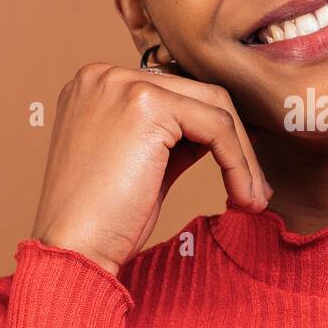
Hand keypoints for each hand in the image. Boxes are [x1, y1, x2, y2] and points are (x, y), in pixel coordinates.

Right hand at [31, 63, 271, 277]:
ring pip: (214, 108)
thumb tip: (221, 129)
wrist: (72, 251)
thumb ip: (171, 136)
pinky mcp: (144, 105)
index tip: (241, 166)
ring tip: (253, 199)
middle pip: (198, 95)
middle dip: (236, 144)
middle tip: (255, 189)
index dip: (215, 130)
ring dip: (243, 157)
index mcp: (96, 86)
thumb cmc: (102, 221)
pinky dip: (238, 163)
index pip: (175, 94)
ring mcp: (122, 85)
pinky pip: (216, 127)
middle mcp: (104, 76)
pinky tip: (242, 196)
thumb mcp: (140, 164)